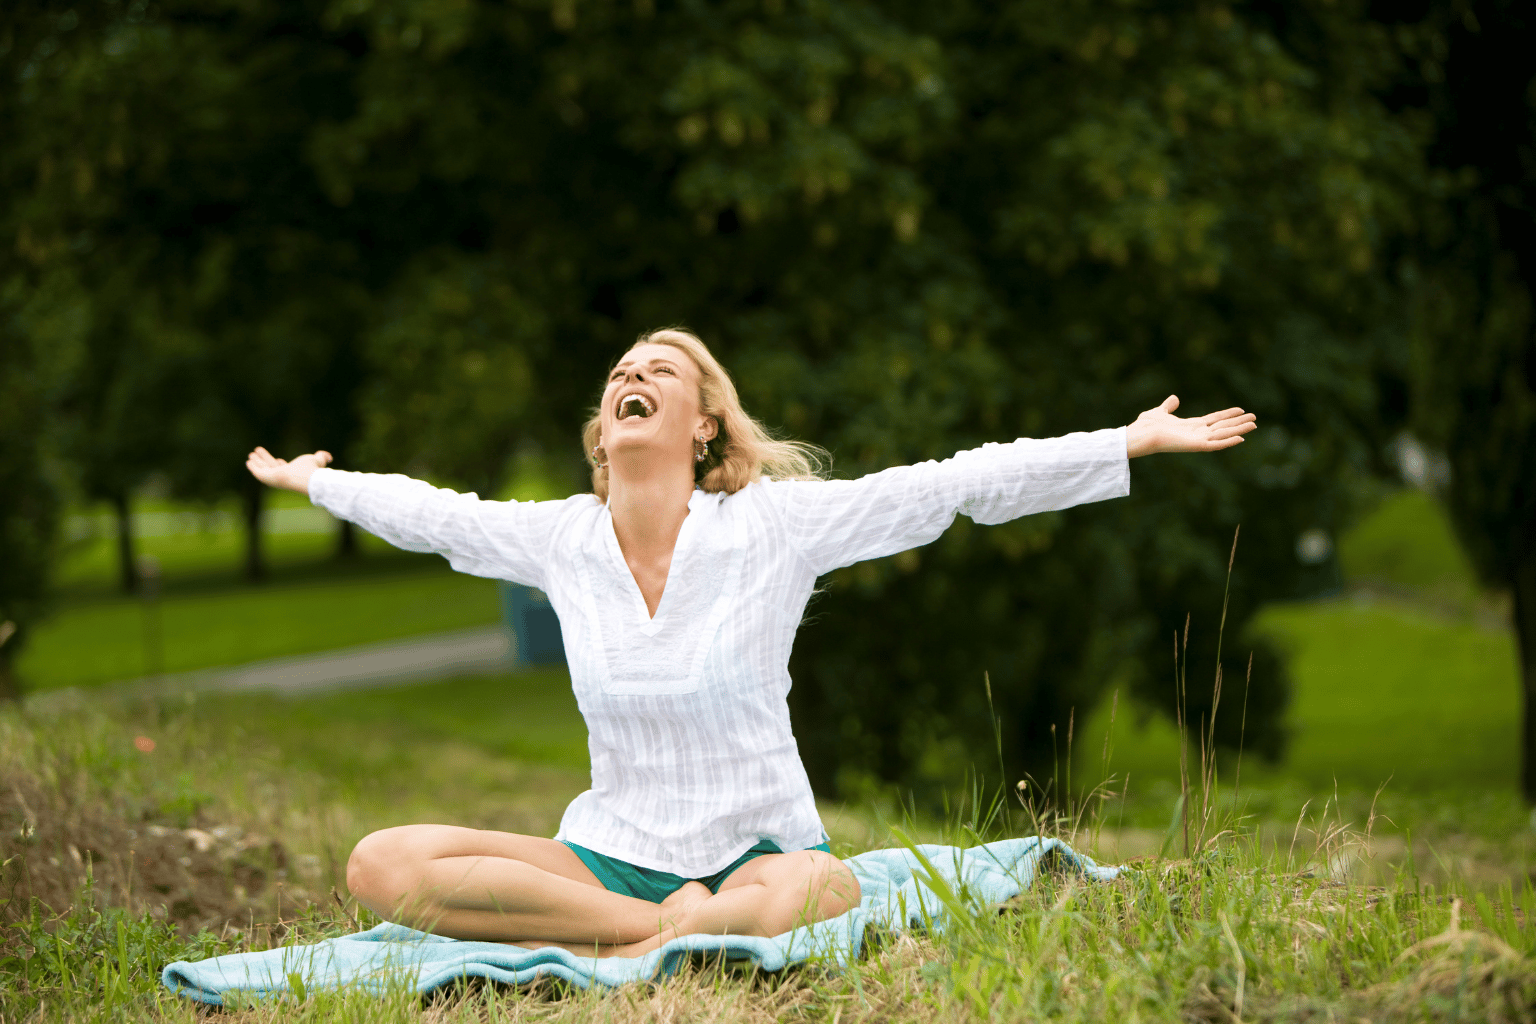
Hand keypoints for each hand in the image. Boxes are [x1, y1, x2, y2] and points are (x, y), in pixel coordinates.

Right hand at [246, 447, 332, 494]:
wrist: (307, 479)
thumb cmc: (312, 470)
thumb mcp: (317, 460)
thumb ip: (322, 457)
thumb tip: (329, 457)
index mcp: (292, 473)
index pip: (284, 469)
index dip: (280, 464)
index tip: (278, 459)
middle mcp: (282, 476)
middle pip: (271, 468)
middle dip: (265, 461)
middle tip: (257, 453)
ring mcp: (274, 478)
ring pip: (264, 469)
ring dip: (257, 462)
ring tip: (251, 454)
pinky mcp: (267, 478)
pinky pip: (258, 472)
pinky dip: (253, 467)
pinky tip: (248, 461)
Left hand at [1125, 396, 1256, 457]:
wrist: (1140, 434)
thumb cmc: (1146, 426)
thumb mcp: (1160, 411)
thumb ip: (1168, 406)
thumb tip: (1174, 399)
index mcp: (1190, 426)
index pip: (1214, 419)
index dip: (1227, 414)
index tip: (1241, 410)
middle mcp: (1196, 433)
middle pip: (1222, 427)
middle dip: (1238, 422)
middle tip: (1254, 418)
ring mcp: (1197, 440)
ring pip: (1223, 434)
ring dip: (1238, 430)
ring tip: (1254, 424)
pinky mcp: (1195, 446)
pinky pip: (1215, 445)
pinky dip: (1228, 442)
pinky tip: (1241, 438)